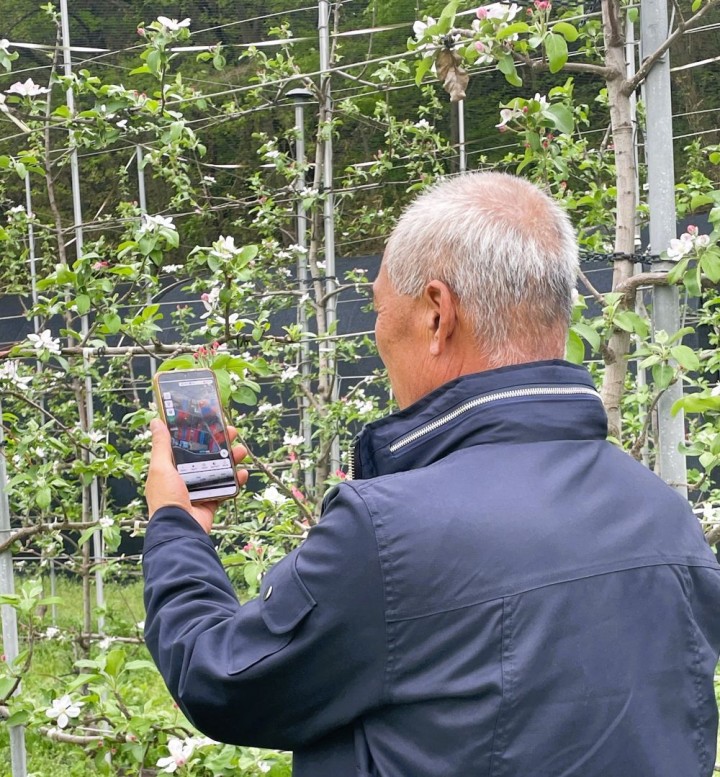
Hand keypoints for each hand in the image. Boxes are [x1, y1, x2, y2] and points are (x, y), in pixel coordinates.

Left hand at [145, 418, 248, 532]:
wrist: (179, 529)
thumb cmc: (166, 499)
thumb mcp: (160, 467)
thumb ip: (161, 445)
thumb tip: (156, 422)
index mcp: (171, 468)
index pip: (186, 445)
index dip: (198, 433)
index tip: (210, 423)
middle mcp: (185, 478)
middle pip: (206, 455)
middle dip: (220, 443)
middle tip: (231, 433)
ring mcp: (199, 490)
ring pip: (219, 470)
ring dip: (231, 459)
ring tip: (241, 451)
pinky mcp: (211, 501)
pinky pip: (226, 488)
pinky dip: (236, 481)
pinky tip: (243, 473)